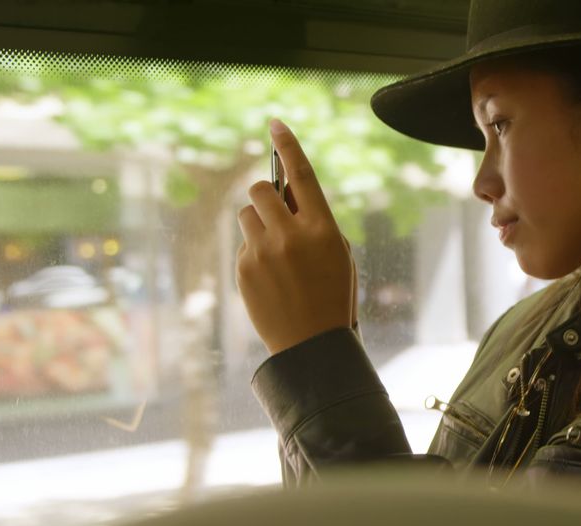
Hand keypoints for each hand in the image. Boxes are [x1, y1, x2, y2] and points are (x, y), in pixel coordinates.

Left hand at [236, 118, 357, 354]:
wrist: (311, 345)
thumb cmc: (332, 296)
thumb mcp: (338, 255)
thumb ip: (315, 223)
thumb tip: (288, 197)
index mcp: (323, 228)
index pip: (302, 174)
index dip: (288, 145)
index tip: (275, 124)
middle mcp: (291, 235)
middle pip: (261, 190)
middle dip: (265, 196)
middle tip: (274, 212)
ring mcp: (264, 251)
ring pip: (246, 214)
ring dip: (257, 223)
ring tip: (275, 252)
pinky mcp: (244, 268)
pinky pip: (243, 244)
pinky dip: (254, 252)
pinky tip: (270, 278)